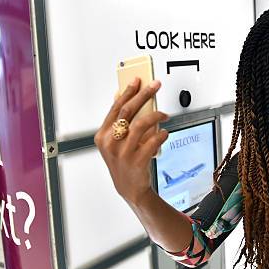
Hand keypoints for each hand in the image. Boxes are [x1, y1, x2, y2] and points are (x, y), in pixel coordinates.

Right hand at [94, 77, 168, 204]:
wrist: (129, 188)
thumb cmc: (124, 162)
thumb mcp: (115, 142)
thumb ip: (117, 121)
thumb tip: (119, 96)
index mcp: (103, 135)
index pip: (116, 107)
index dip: (128, 91)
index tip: (138, 80)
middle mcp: (110, 143)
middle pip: (128, 111)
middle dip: (144, 94)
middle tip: (155, 86)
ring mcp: (123, 152)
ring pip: (142, 124)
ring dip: (156, 115)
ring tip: (164, 114)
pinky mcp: (137, 161)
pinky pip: (153, 141)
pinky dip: (161, 134)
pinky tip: (165, 133)